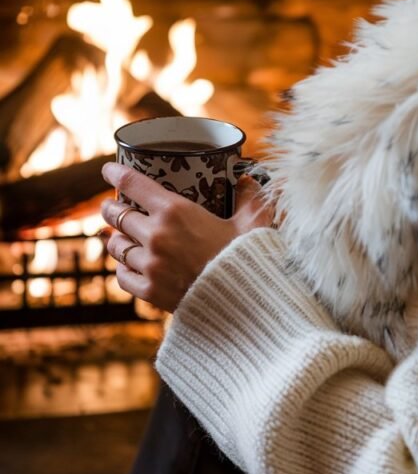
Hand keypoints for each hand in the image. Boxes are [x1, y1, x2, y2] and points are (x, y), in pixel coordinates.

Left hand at [100, 162, 273, 311]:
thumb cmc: (248, 258)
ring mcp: (150, 265)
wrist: (244, 302)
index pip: (133, 183)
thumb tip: (248, 180)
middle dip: (110, 207)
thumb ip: (250, 198)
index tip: (108, 171)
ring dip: (116, 239)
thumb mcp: (254, 222)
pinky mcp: (150, 291)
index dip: (115, 173)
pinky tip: (128, 266)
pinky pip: (123, 276)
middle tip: (111, 205)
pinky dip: (123, 269)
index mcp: (175, 211)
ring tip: (118, 236)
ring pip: (116, 246)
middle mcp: (156, 235)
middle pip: (117, 214)